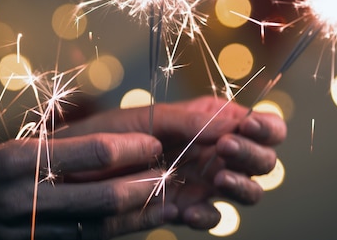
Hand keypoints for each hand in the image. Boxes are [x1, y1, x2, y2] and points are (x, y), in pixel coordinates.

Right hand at [0, 132, 175, 239]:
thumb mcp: (16, 148)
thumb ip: (63, 149)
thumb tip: (121, 143)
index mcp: (19, 160)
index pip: (89, 152)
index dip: (129, 148)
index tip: (153, 141)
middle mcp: (23, 199)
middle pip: (100, 198)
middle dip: (144, 185)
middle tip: (171, 172)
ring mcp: (28, 233)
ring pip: (99, 227)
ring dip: (139, 214)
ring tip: (171, 202)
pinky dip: (119, 232)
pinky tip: (143, 222)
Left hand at [60, 96, 286, 228]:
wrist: (71, 171)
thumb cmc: (111, 132)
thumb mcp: (149, 118)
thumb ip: (190, 120)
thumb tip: (234, 121)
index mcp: (212, 122)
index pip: (259, 124)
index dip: (266, 126)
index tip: (248, 127)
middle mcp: (215, 152)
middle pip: (263, 160)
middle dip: (253, 154)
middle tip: (226, 148)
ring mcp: (204, 183)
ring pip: (248, 191)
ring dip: (241, 185)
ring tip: (217, 178)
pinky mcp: (187, 209)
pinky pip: (213, 217)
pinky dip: (208, 216)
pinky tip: (189, 210)